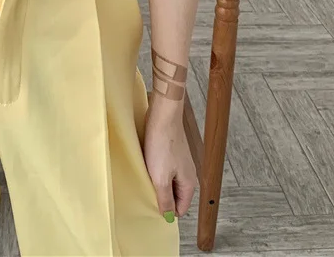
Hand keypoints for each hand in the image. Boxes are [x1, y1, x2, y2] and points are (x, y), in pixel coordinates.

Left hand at [143, 96, 197, 219]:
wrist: (162, 117)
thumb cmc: (162, 146)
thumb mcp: (161, 178)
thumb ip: (165, 199)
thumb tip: (169, 216)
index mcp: (189, 183)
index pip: (181, 208)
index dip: (167, 211)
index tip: (152, 207)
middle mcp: (188, 174)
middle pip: (175, 195)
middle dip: (161, 196)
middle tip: (146, 193)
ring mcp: (180, 162)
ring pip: (169, 181)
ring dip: (157, 183)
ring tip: (145, 179)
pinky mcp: (172, 152)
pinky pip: (165, 169)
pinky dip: (156, 171)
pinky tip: (146, 167)